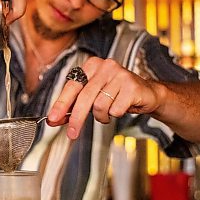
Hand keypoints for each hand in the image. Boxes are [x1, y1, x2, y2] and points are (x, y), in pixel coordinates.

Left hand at [46, 57, 163, 139]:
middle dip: (76, 118)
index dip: (61, 104)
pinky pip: (115, 109)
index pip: (71, 86)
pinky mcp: (132, 86)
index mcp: (91, 66)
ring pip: (100, 105)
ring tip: (108, 112)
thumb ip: (72, 106)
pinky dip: (115, 114)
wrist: (147, 94)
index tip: (52, 118)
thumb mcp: (92, 97)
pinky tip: (120, 108)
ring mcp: (120, 74)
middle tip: (72, 133)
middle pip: (84, 97)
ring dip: (101, 116)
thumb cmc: (116, 94)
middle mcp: (105, 66)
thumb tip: (54, 119)